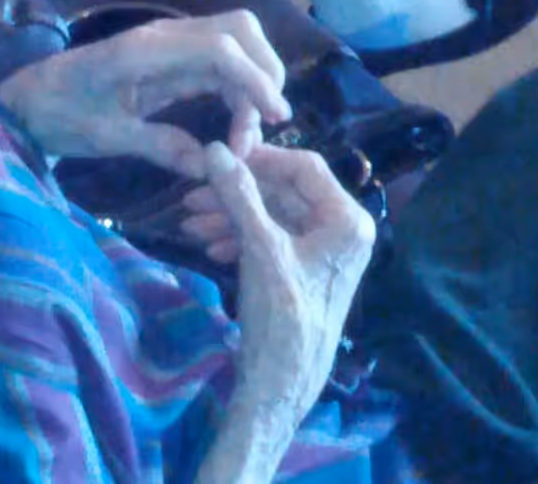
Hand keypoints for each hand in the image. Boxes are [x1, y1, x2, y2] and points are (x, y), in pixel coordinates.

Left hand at [0, 11, 290, 168]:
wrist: (30, 98)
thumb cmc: (60, 113)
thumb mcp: (105, 137)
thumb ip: (159, 146)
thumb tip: (210, 166)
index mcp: (146, 50)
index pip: (221, 48)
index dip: (255, 80)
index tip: (276, 118)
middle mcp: (165, 36)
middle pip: (239, 30)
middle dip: (264, 71)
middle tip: (265, 126)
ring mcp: (170, 43)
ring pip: (235, 43)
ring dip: (253, 82)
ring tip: (247, 137)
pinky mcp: (172, 57)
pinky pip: (220, 62)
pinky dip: (238, 88)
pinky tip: (235, 126)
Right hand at [190, 142, 374, 435]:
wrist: (281, 389)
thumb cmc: (282, 316)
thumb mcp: (260, 250)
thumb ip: (239, 195)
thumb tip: (214, 148)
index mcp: (347, 221)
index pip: (305, 167)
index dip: (262, 158)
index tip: (221, 155)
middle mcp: (342, 231)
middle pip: (285, 192)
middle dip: (238, 193)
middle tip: (193, 194)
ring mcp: (323, 253)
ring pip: (274, 217)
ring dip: (233, 216)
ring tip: (191, 223)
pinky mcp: (304, 272)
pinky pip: (272, 241)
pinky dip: (241, 239)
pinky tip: (210, 246)